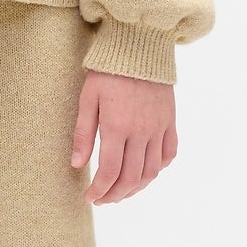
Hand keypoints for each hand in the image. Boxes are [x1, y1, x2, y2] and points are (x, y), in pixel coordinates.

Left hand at [71, 68, 176, 203]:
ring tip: (122, 191)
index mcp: (117, 127)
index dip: (100, 191)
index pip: (110, 172)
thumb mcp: (88, 98)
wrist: (140, 46)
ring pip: (152, 171)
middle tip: (103, 199)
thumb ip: (83, 133)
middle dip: (116, 195)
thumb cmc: (108, 71)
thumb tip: (77, 164)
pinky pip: (169, 154)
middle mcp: (141, 132)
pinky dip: (158, 169)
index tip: (90, 197)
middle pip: (132, 178)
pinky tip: (145, 171)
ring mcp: (159, 128)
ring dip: (136, 188)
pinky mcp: (170, 121)